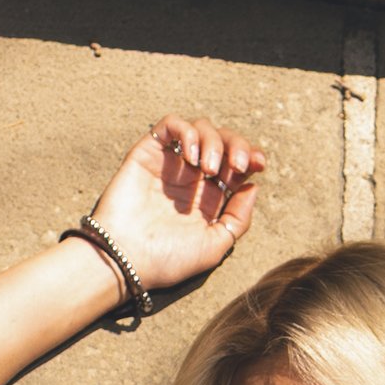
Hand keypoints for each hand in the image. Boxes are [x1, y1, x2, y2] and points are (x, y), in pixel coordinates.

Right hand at [83, 117, 267, 300]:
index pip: (236, 165)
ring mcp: (170, 163)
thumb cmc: (167, 260)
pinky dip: (186, 131)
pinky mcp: (148, 152)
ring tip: (207, 169)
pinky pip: (170, 124)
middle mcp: (192, 178)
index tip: (258, 164)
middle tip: (236, 165)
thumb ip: (238, 218)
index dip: (251, 157)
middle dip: (237, 146)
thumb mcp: (215, 246)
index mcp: (210, 198)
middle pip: (223, 141)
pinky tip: (190, 156)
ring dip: (213, 142)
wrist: (126, 258)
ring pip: (200, 128)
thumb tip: (252, 186)